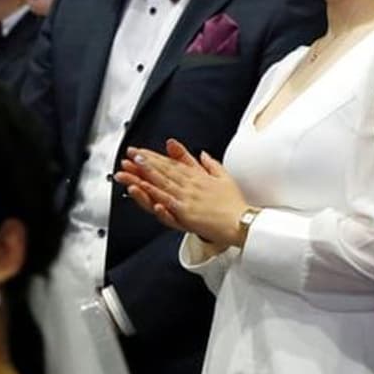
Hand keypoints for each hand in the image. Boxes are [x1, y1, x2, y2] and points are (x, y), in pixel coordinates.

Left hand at [114, 139, 249, 247]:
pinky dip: (156, 194)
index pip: (172, 164)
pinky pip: (167, 201)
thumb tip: (202, 153)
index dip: (155, 157)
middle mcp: (191, 185)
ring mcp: (187, 198)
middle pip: (164, 170)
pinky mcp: (186, 212)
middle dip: (146, 161)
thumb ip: (210, 164)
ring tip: (132, 165)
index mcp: (198, 177)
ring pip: (162, 183)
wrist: (242, 221)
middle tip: (131, 153)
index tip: (142, 152)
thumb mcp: (224, 177)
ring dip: (145, 174)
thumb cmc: (234, 203)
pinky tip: (145, 188)